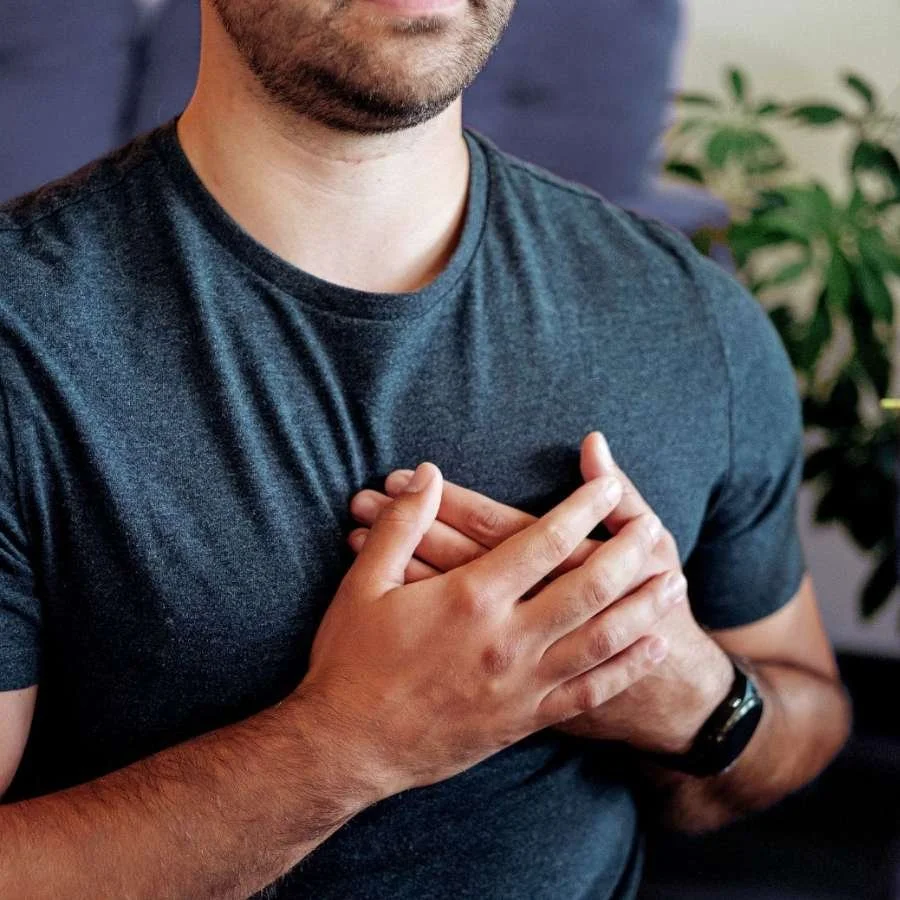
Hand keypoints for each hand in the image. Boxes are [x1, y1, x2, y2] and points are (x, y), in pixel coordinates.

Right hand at [347, 433, 732, 754]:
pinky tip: (652, 644)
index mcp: (471, 598)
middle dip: (628, 554)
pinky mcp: (524, 718)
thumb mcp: (363, 584)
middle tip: (655, 529)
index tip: (607, 486)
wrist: (347, 748)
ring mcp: (522, 683)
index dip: (581, 509)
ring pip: (602, 639)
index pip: (542, 540)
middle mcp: (508, 638)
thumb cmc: (351, 660)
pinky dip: (627, 666)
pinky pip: (589, 691)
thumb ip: (402, 525)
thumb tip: (430, 476)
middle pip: (588, 587)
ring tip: (675, 581)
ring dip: (643, 607)